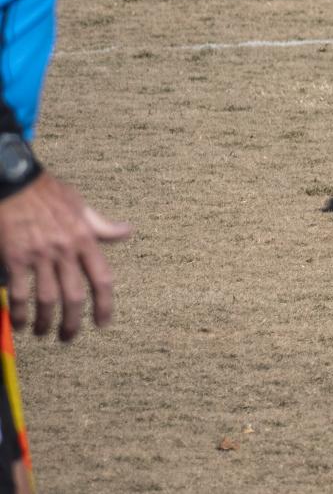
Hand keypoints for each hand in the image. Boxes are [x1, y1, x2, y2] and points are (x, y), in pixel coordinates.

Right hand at [0, 172, 131, 341]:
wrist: (17, 184)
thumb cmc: (50, 194)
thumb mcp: (83, 206)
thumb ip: (102, 226)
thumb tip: (127, 231)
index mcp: (85, 239)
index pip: (102, 277)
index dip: (105, 304)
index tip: (103, 322)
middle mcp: (65, 250)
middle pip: (74, 295)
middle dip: (73, 322)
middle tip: (69, 337)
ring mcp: (40, 255)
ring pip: (47, 298)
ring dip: (46, 321)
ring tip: (43, 333)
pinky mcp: (16, 258)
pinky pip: (19, 292)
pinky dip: (19, 312)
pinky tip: (20, 323)